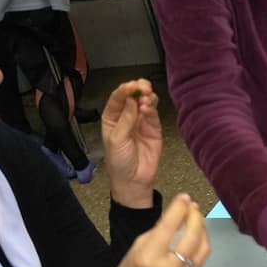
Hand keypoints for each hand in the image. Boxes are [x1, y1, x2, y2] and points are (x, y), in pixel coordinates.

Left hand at [101, 79, 161, 207]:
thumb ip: (125, 119)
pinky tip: (148, 108)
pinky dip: (152, 108)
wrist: (133, 180)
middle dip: (137, 89)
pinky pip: (153, 113)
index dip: (124, 90)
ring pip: (145, 102)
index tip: (131, 86)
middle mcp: (127, 116)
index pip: (118, 98)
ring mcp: (141, 121)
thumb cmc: (119, 162)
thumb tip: (131, 99)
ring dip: (146, 96)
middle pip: (132, 96)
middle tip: (142, 87)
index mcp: (112, 117)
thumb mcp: (117, 139)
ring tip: (146, 98)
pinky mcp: (153, 128)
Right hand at [104, 193, 209, 266]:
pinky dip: (202, 243)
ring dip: (202, 229)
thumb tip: (179, 211)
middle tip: (192, 206)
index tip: (183, 197)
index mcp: (148, 258)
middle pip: (192, 237)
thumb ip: (159, 230)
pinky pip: (201, 259)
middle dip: (195, 217)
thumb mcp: (137, 246)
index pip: (169, 227)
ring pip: (203, 247)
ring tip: (196, 217)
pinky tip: (197, 234)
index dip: (179, 209)